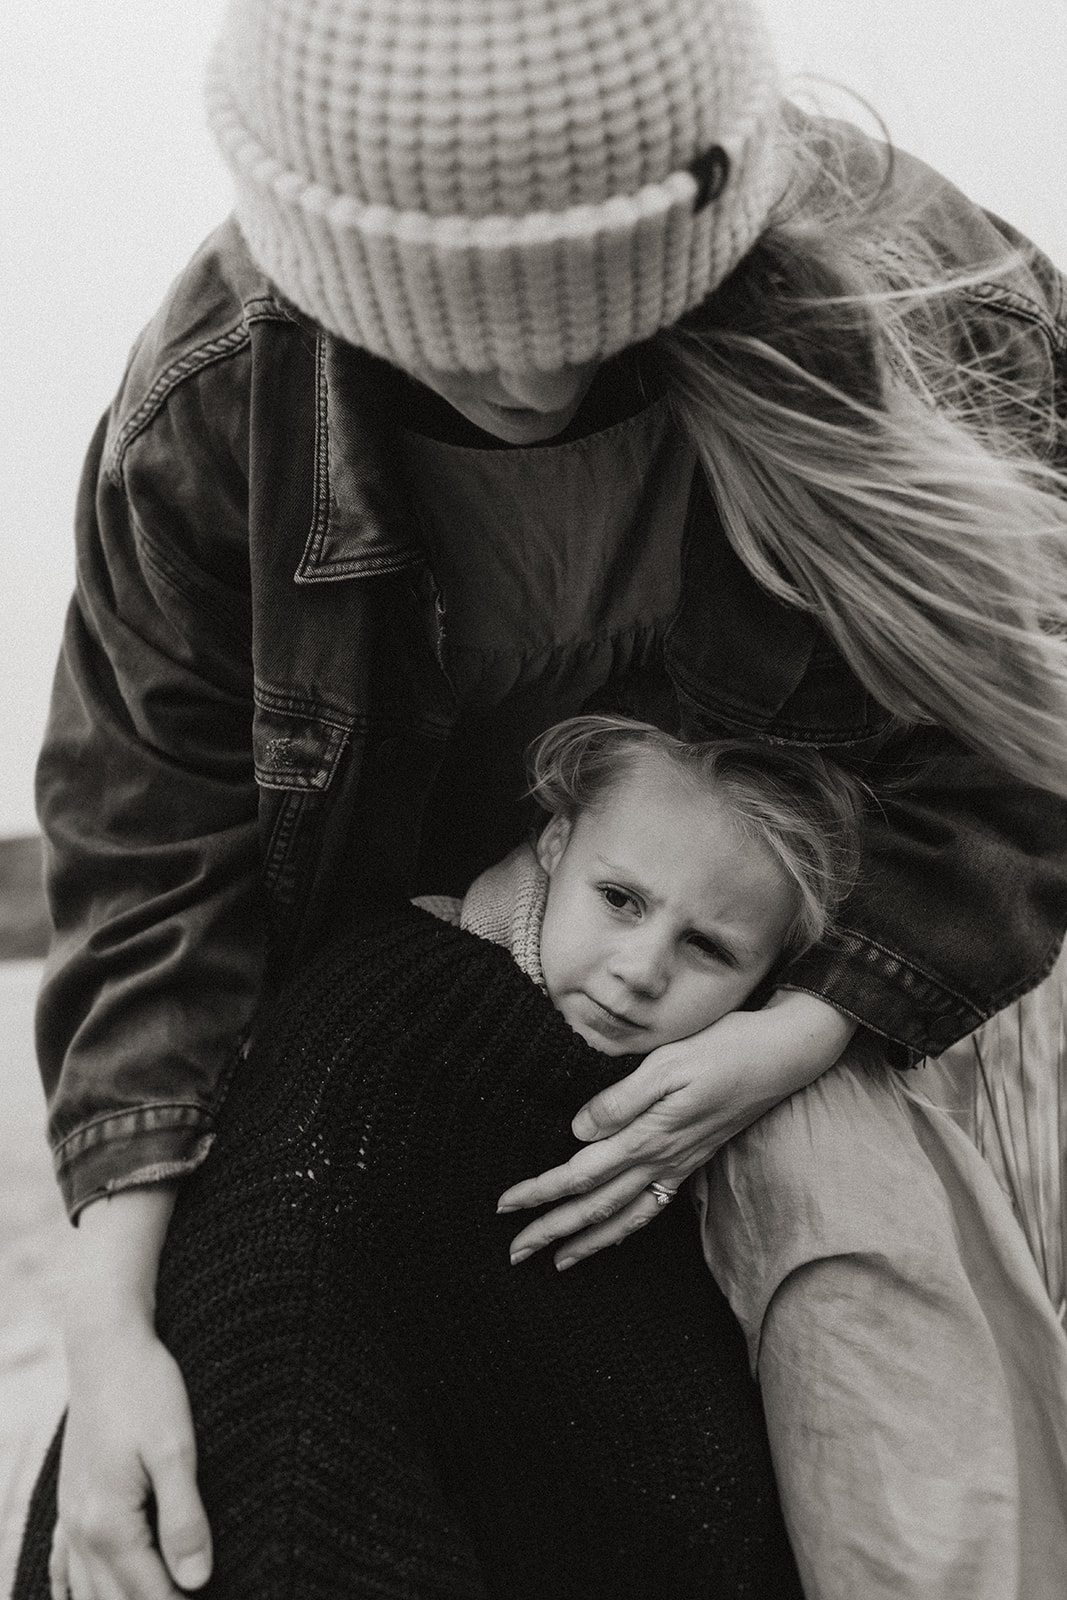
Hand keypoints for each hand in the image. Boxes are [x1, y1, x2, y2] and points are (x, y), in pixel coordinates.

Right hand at [53, 1322, 210, 1599]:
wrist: (106, 1346)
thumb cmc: (146, 1390)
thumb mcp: (176, 1449)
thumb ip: (184, 1519)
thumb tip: (196, 1582)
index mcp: (110, 1524)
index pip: (148, 1596)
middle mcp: (82, 1529)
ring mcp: (71, 1516)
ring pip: (86, 1591)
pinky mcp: (71, 1498)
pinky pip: (62, 1564)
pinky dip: (75, 1590)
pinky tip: (79, 1596)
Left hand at [497, 991, 855, 1270]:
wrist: (781, 1056)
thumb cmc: (722, 1050)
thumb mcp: (667, 1064)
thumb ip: (621, 1101)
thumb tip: (577, 1131)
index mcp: (648, 1136)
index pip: (580, 1174)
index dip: (540, 1192)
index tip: (505, 1206)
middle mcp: (661, 1159)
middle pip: (595, 1207)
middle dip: (552, 1231)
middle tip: (514, 1253)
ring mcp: (679, 1165)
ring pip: (624, 1217)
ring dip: (586, 1242)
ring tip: (557, 1262)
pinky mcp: (692, 1161)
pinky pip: (652, 1207)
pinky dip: (626, 1228)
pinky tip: (613, 1234)